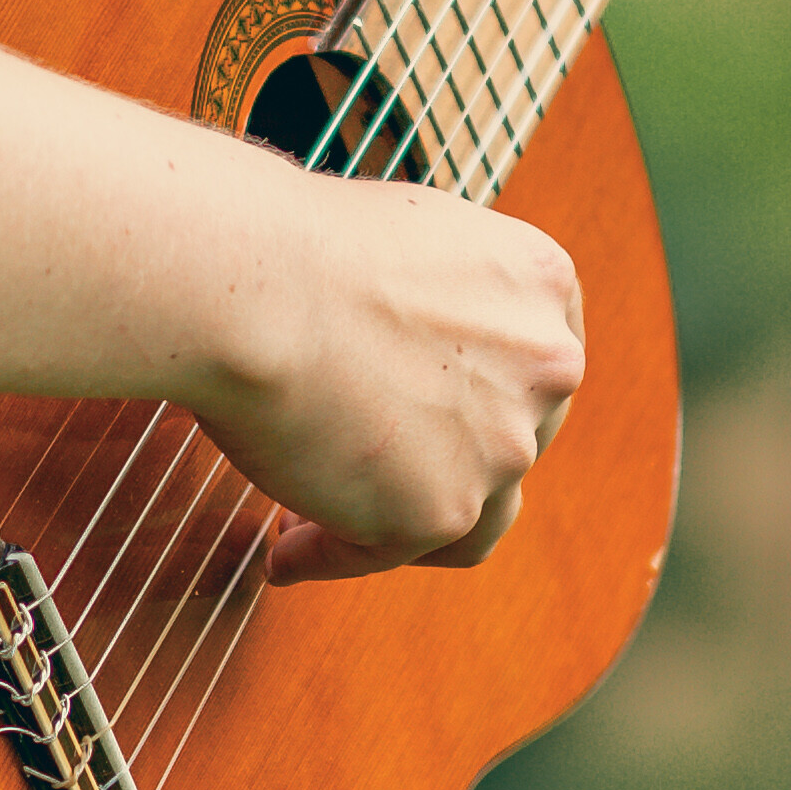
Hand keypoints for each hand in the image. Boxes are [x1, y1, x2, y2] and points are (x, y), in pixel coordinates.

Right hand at [202, 172, 586, 587]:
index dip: (474, 393)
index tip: (424, 412)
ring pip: (467, 513)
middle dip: (439, 458)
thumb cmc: (286, 245)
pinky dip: (333, 555)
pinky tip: (285, 554)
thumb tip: (408, 352)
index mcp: (539, 282)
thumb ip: (438, 295)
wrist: (244, 285)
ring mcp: (503, 444)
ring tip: (310, 521)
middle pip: (506, 437)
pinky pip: (388, 554)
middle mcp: (545, 366)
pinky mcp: (443, 510)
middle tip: (360, 461)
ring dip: (395, 520)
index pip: (530, 358)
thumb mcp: (400, 234)